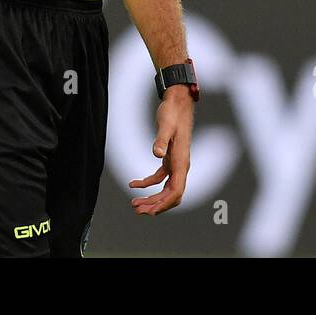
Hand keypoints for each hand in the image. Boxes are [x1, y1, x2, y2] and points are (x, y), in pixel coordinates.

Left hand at [128, 86, 192, 214]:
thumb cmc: (173, 113)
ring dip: (151, 198)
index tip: (149, 211)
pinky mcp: (169, 159)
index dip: (163, 204)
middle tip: (137, 210)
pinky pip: (159, 178)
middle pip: (170, 195)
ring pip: (165, 189)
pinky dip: (147, 184)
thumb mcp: (165, 125)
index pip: (175, 191)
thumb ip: (161, 140)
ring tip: (135, 203)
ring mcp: (176, 163)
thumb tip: (157, 154)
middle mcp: (181, 166)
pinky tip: (133, 184)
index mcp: (182, 162)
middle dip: (155, 205)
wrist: (178, 103)